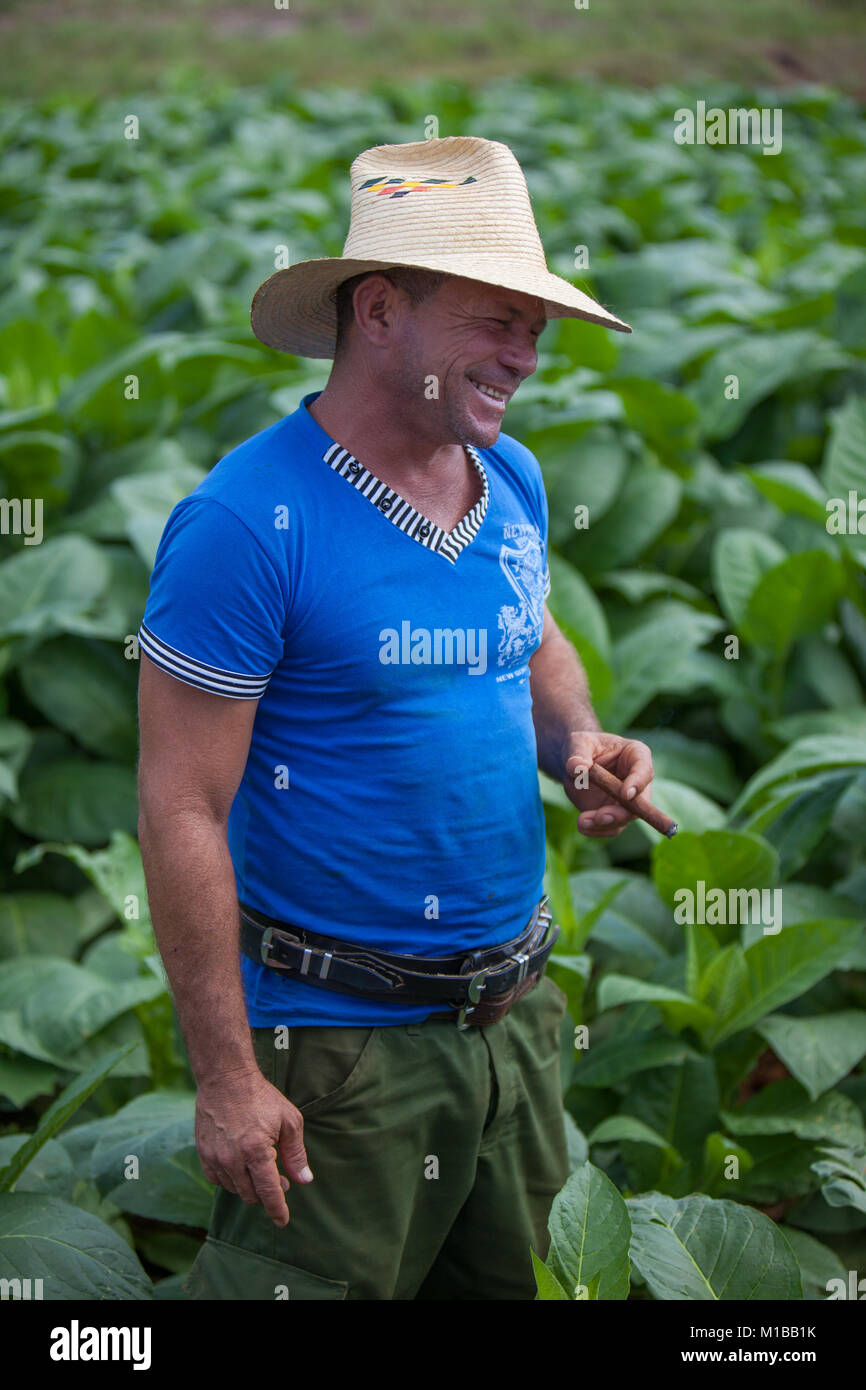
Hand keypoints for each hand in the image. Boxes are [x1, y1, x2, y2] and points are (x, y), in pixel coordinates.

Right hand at [195, 1067, 312, 1227]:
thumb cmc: (262, 1097)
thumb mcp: (289, 1121)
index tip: (283, 1222)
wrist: (225, 1078)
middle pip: (251, 1194)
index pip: (268, 1192)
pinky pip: (218, 1180)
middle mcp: (232, 1159)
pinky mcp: (203, 1153)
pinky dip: (231, 1180)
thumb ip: (296, 1154)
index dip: (277, 1209)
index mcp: (256, 1150)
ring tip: (262, 1168)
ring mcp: (215, 1157)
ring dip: (249, 1186)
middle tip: (280, 1180)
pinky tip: (241, 1167)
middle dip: (267, 1194)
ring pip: (234, 1189)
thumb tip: (304, 1181)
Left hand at [562, 731, 653, 838]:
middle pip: (639, 802)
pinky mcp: (613, 813)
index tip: (625, 794)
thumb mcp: (578, 742)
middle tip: (601, 816)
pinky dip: (596, 830)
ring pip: (624, 818)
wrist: (575, 763)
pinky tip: (582, 825)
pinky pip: (610, 827)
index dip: (637, 783)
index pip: (644, 770)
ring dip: (605, 824)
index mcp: (636, 756)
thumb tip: (578, 767)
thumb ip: (578, 753)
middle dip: (622, 812)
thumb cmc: (583, 746)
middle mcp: (637, 781)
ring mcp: (626, 800)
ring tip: (582, 821)